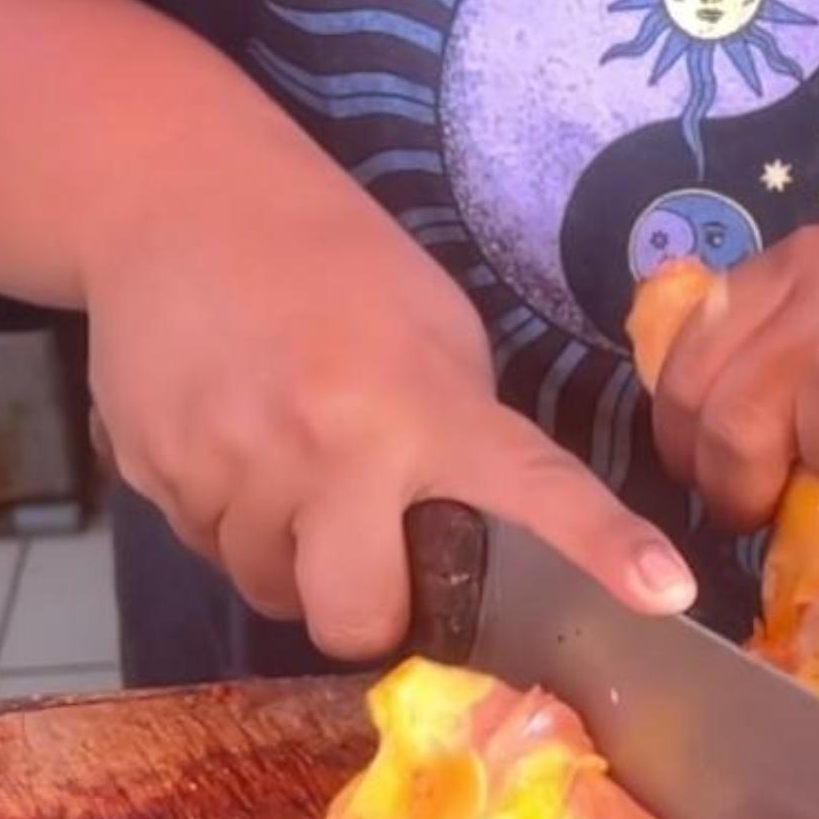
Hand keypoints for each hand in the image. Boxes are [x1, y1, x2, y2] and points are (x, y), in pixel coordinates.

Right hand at [81, 179, 692, 659]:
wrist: (176, 200)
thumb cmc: (334, 267)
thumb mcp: (432, 333)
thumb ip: (463, 434)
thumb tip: (482, 536)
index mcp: (426, 407)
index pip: (535, 491)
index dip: (601, 548)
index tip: (663, 593)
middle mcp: (333, 446)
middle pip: (354, 618)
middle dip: (366, 612)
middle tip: (368, 563)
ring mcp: (233, 464)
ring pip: (269, 589)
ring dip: (289, 561)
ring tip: (289, 471)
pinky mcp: (155, 473)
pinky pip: (205, 547)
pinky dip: (226, 521)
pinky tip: (232, 443)